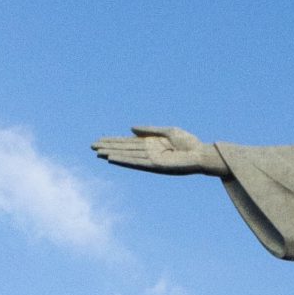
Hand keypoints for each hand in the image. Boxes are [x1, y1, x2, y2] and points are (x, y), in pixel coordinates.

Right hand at [91, 126, 227, 177]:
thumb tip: (130, 129)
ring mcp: (152, 160)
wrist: (202, 154)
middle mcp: (149, 153)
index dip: (114, 141)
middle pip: (125, 150)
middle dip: (109, 147)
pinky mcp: (156, 166)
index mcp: (151, 144)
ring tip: (98, 153)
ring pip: (128, 156)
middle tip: (92, 146)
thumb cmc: (189, 143)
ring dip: (113, 154)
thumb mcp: (167, 132)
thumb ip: (149, 130)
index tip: (100, 140)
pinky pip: (137, 163)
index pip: (128, 143)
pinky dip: (125, 161)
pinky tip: (113, 159)